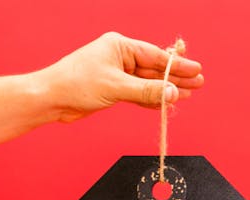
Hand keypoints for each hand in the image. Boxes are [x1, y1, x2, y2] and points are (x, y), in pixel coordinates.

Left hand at [42, 32, 203, 122]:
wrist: (51, 99)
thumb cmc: (76, 84)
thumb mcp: (116, 87)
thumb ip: (146, 92)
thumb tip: (172, 94)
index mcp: (119, 46)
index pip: (155, 55)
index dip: (178, 65)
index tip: (196, 71)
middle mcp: (119, 57)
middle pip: (155, 68)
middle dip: (176, 77)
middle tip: (198, 84)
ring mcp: (116, 74)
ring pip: (147, 82)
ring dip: (166, 90)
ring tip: (187, 95)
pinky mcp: (111, 90)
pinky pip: (138, 94)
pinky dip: (151, 100)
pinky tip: (165, 104)